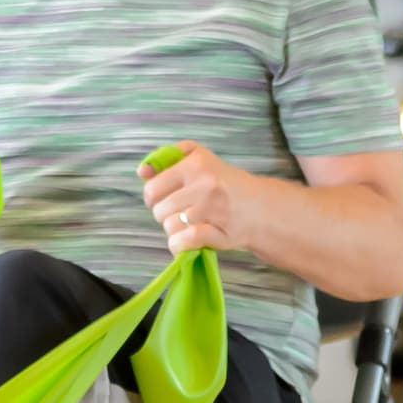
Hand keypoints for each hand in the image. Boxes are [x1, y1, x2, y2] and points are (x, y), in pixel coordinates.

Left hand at [142, 141, 250, 255]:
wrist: (260, 207)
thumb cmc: (223, 182)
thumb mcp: (198, 157)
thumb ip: (168, 158)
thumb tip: (142, 171)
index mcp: (196, 164)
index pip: (152, 188)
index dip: (154, 197)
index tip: (165, 198)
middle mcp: (205, 185)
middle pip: (159, 210)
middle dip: (165, 214)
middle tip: (180, 212)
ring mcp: (213, 210)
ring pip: (170, 227)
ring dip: (174, 230)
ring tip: (187, 224)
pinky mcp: (220, 233)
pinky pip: (185, 242)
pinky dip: (179, 245)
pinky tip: (184, 242)